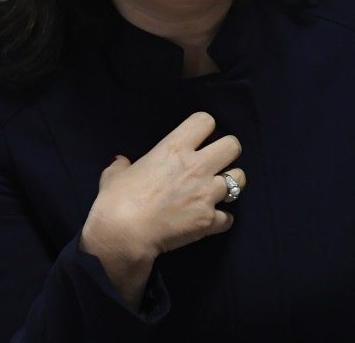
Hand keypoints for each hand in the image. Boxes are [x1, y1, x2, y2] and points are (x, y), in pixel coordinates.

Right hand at [79, 111, 243, 306]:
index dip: (203, 128)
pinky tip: (209, 220)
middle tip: (214, 162)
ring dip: (229, 184)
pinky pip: (228, 217)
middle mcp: (197, 166)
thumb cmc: (116, 199)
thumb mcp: (114, 174)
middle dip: (227, 152)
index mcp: (174, 148)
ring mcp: (207, 194)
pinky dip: (220, 219)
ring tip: (216, 191)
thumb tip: (121, 163)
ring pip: (239, 179)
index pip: (205, 121)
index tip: (196, 138)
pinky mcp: (210, 220)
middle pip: (233, 146)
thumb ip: (123, 166)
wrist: (124, 234)